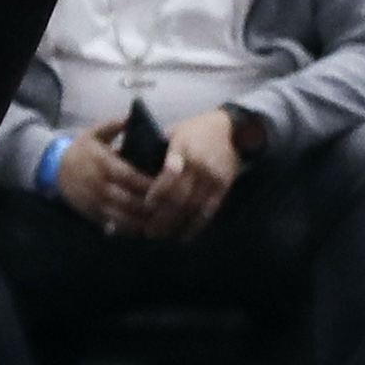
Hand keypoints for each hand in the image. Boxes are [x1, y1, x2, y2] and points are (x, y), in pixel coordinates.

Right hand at [56, 119, 156, 232]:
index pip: (128, 175)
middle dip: (148, 204)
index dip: (146, 182)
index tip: (164, 183)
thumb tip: (134, 116)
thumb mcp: (96, 132)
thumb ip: (116, 124)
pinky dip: (129, 228)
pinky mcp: (92, 214)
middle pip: (127, 199)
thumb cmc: (81, 149)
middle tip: (170, 205)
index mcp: (102, 163)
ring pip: (121, 216)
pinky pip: (112, 224)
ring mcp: (94, 202)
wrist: (55, 169)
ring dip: (141, 220)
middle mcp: (98, 185)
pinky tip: (144, 228)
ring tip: (162, 219)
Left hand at [137, 108, 243, 241]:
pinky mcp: (224, 185)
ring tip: (162, 236)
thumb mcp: (176, 130)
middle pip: (180, 195)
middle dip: (163, 216)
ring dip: (176, 224)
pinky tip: (185, 236)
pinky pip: (209, 209)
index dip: (157, 192)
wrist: (232, 128)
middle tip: (149, 231)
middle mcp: (198, 163)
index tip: (147, 205)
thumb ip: (158, 148)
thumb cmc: (197, 129)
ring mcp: (212, 176)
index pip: (169, 173)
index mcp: (183, 146)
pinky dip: (196, 225)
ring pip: (192, 206)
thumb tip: (133, 166)